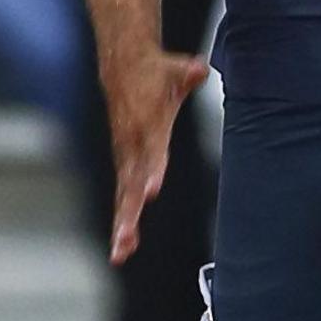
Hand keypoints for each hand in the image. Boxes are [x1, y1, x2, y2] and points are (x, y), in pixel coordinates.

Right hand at [100, 44, 206, 263]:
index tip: (152, 191)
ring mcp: (126, 157)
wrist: (122, 66)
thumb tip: (199, 69)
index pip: (151, 152)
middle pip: (131, 184)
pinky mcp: (124, 164)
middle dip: (129, 213)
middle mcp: (133, 146)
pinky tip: (124, 248)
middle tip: (127, 240)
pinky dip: (122, 221)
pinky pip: (122, 196)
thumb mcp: (176, 69)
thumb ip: (188, 73)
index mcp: (148, 126)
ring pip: (123, 196)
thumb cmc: (156, 72)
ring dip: (122, 225)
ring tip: (121, 254)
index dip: (152, 170)